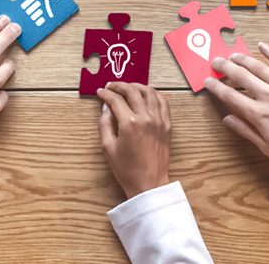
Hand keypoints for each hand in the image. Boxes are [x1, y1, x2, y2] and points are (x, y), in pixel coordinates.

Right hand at [97, 83, 171, 198]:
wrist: (149, 183)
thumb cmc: (127, 170)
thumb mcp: (107, 147)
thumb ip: (104, 123)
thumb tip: (106, 107)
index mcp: (130, 123)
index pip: (116, 100)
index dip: (106, 94)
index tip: (101, 92)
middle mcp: (146, 118)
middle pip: (132, 91)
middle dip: (119, 86)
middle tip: (111, 86)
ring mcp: (159, 120)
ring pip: (150, 92)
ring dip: (137, 86)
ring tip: (128, 87)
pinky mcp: (167, 125)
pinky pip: (162, 102)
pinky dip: (154, 94)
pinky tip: (146, 94)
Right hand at [205, 45, 268, 204]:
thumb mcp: (268, 147)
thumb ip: (246, 131)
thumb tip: (228, 118)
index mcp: (258, 114)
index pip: (230, 96)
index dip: (216, 87)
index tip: (207, 80)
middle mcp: (268, 96)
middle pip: (240, 76)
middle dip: (225, 67)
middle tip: (215, 61)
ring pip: (258, 66)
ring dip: (243, 58)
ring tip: (233, 54)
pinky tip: (261, 45)